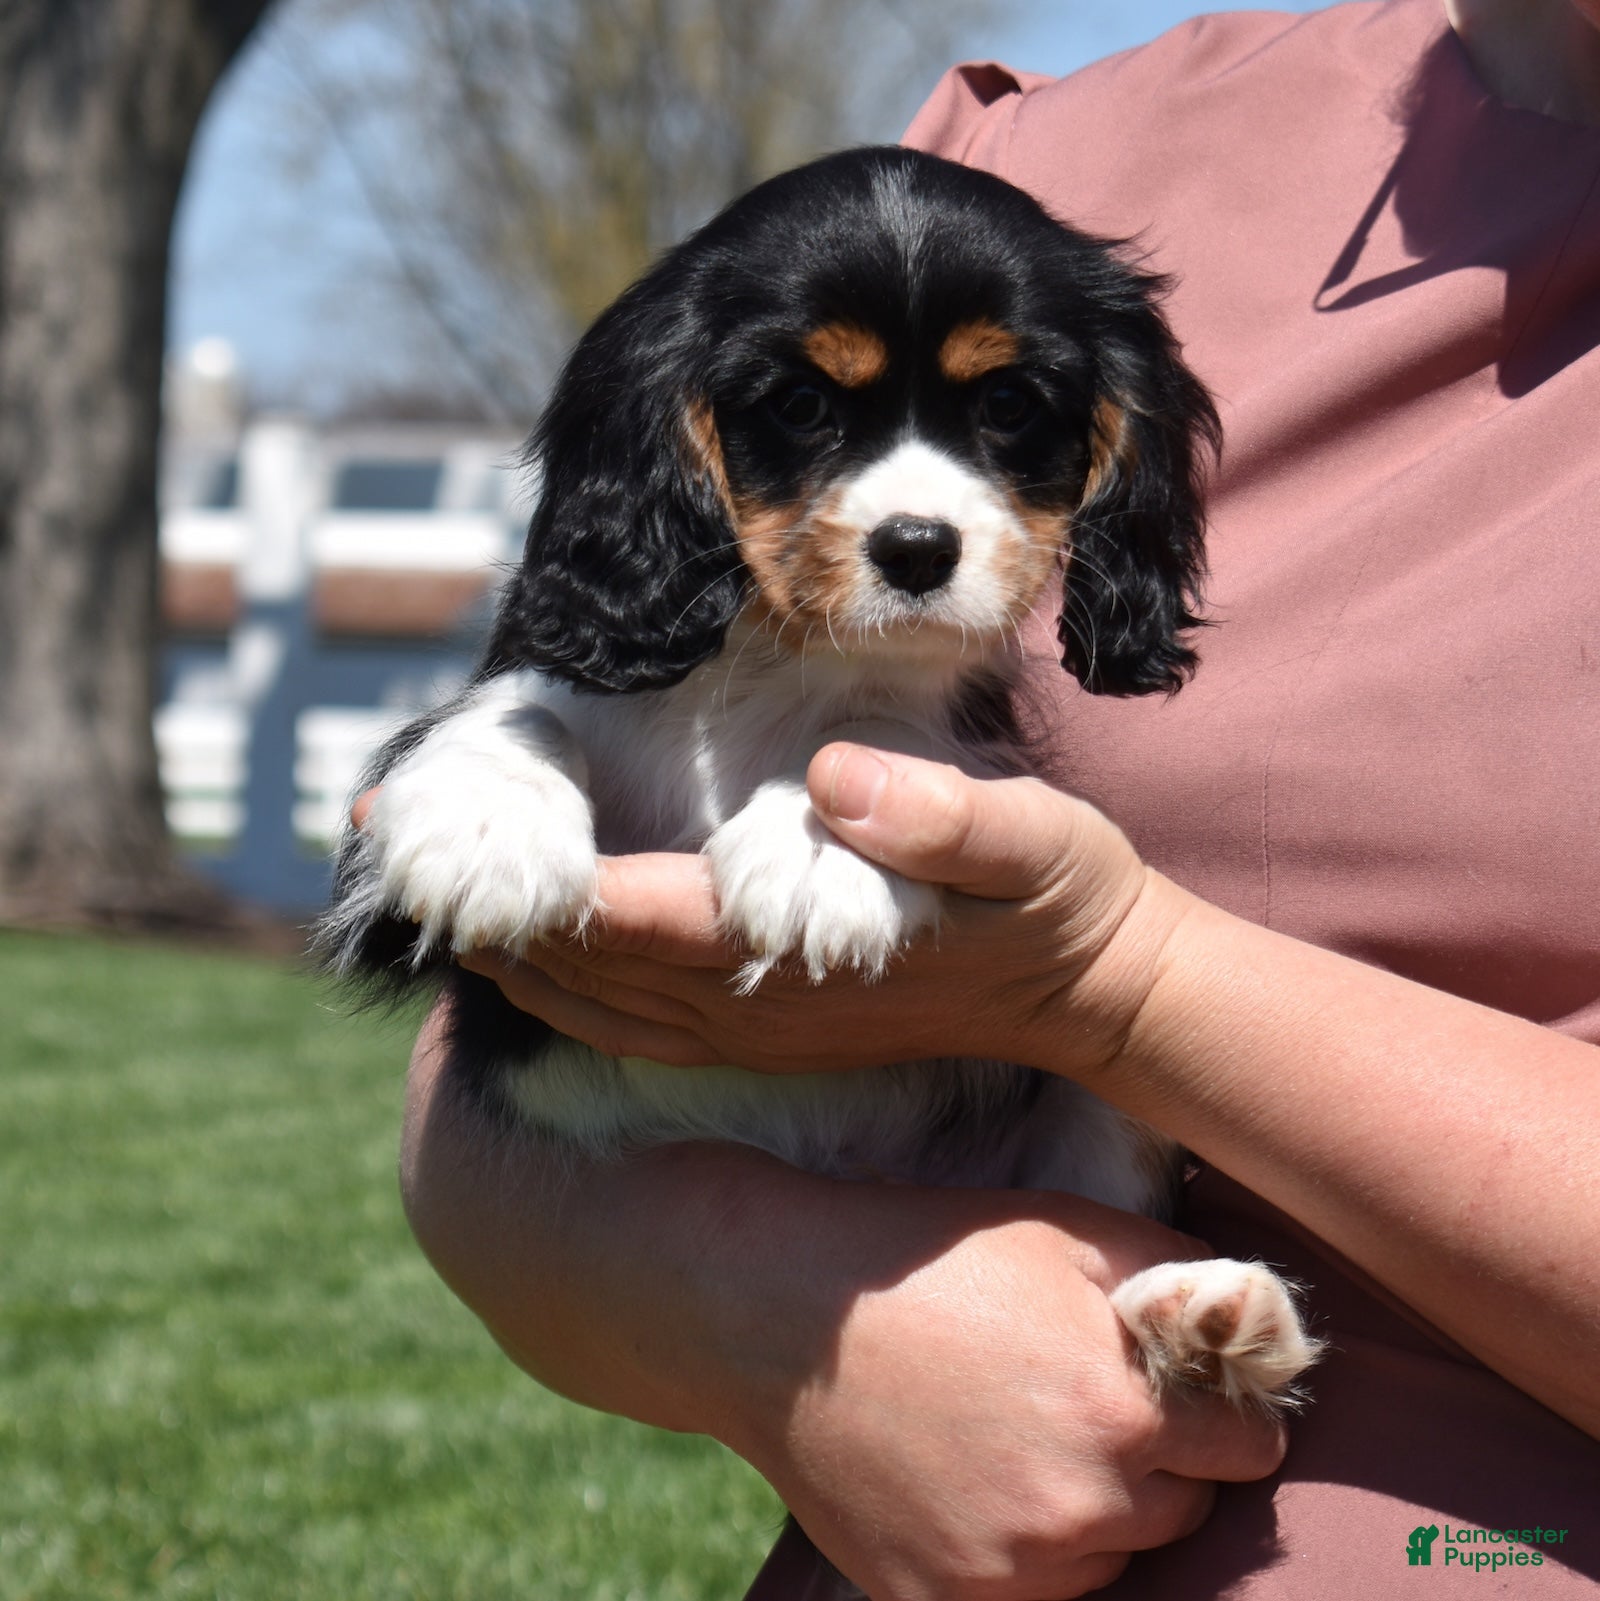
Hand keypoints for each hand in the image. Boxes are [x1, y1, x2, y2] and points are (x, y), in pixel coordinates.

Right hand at [400, 1006, 1286, 1600]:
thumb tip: (1255, 1316)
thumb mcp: (1065, 1229)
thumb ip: (1178, 1275)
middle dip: (1162, 1460)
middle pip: (1185, 1512)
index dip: (1223, 1406)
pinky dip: (1021, 1549)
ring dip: (1095, 1510)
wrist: (781, 1311)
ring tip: (1023, 1430)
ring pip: (1111, 1560)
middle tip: (1088, 1396)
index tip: (1185, 1382)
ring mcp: (1008, 1571)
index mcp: (1126, 1414)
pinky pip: (1028, 1595)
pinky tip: (973, 1475)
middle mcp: (1080, 1510)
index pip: (1250, 1447)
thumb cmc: (931, 1255)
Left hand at [413, 743, 1187, 1080]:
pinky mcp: (762, 1030)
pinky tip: (529, 954)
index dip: (517, 884)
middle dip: (476, 916)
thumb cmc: (1057, 899)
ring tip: (427, 900)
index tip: (422, 841)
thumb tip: (833, 782)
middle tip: (377, 851)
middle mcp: (751, 1007)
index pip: (624, 921)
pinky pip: (630, 1020)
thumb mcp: (1027, 841)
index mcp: (788, 954)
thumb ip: (940, 818)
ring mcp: (752, 1030)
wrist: (1089, 988)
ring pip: (593, 1008)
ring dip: (504, 958)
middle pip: (581, 974)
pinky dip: (562, 986)